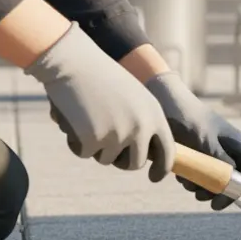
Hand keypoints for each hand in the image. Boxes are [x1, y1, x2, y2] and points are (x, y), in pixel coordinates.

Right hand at [26, 25, 175, 180]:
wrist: (76, 62)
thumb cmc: (102, 77)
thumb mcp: (133, 98)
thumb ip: (142, 123)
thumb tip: (143, 154)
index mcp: (155, 115)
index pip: (167, 151)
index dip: (161, 168)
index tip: (154, 177)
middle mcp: (141, 127)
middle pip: (135, 163)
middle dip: (121, 161)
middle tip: (106, 148)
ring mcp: (118, 134)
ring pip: (107, 159)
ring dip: (95, 147)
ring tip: (88, 119)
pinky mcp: (94, 139)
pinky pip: (84, 153)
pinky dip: (76, 142)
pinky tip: (73, 120)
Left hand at [144, 72, 240, 211]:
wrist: (164, 103)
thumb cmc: (187, 118)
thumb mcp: (204, 140)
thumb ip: (219, 159)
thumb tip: (235, 178)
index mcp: (237, 145)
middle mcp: (229, 151)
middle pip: (231, 182)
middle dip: (216, 192)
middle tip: (199, 198)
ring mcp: (213, 155)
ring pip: (213, 182)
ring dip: (199, 186)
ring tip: (184, 179)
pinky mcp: (198, 157)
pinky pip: (199, 177)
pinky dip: (191, 180)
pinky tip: (180, 173)